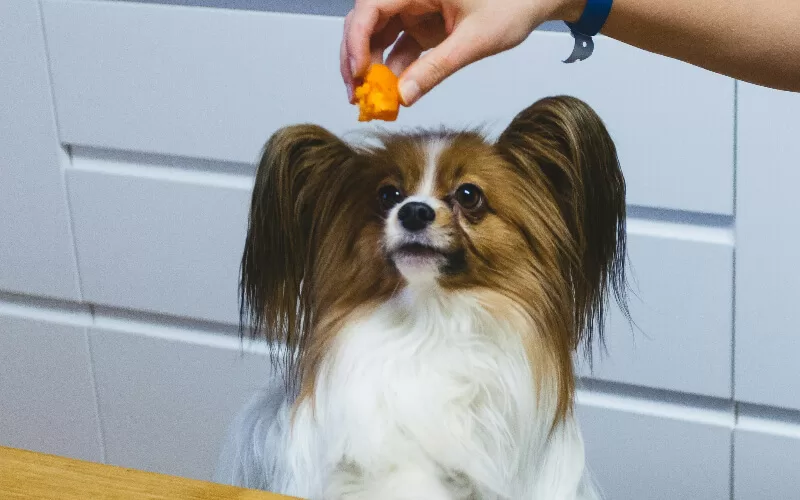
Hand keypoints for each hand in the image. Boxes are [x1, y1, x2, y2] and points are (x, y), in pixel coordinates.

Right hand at [341, 0, 583, 105]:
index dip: (356, 40)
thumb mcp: (475, 39)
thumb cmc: (513, 3)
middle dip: (355, 58)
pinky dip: (393, 71)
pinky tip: (393, 95)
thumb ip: (437, 68)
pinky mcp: (422, 26)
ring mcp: (414, 9)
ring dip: (371, 68)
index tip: (358, 73)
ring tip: (371, 101)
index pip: (370, 7)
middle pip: (365, 22)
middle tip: (357, 95)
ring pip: (377, 37)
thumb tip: (404, 96)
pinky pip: (398, 47)